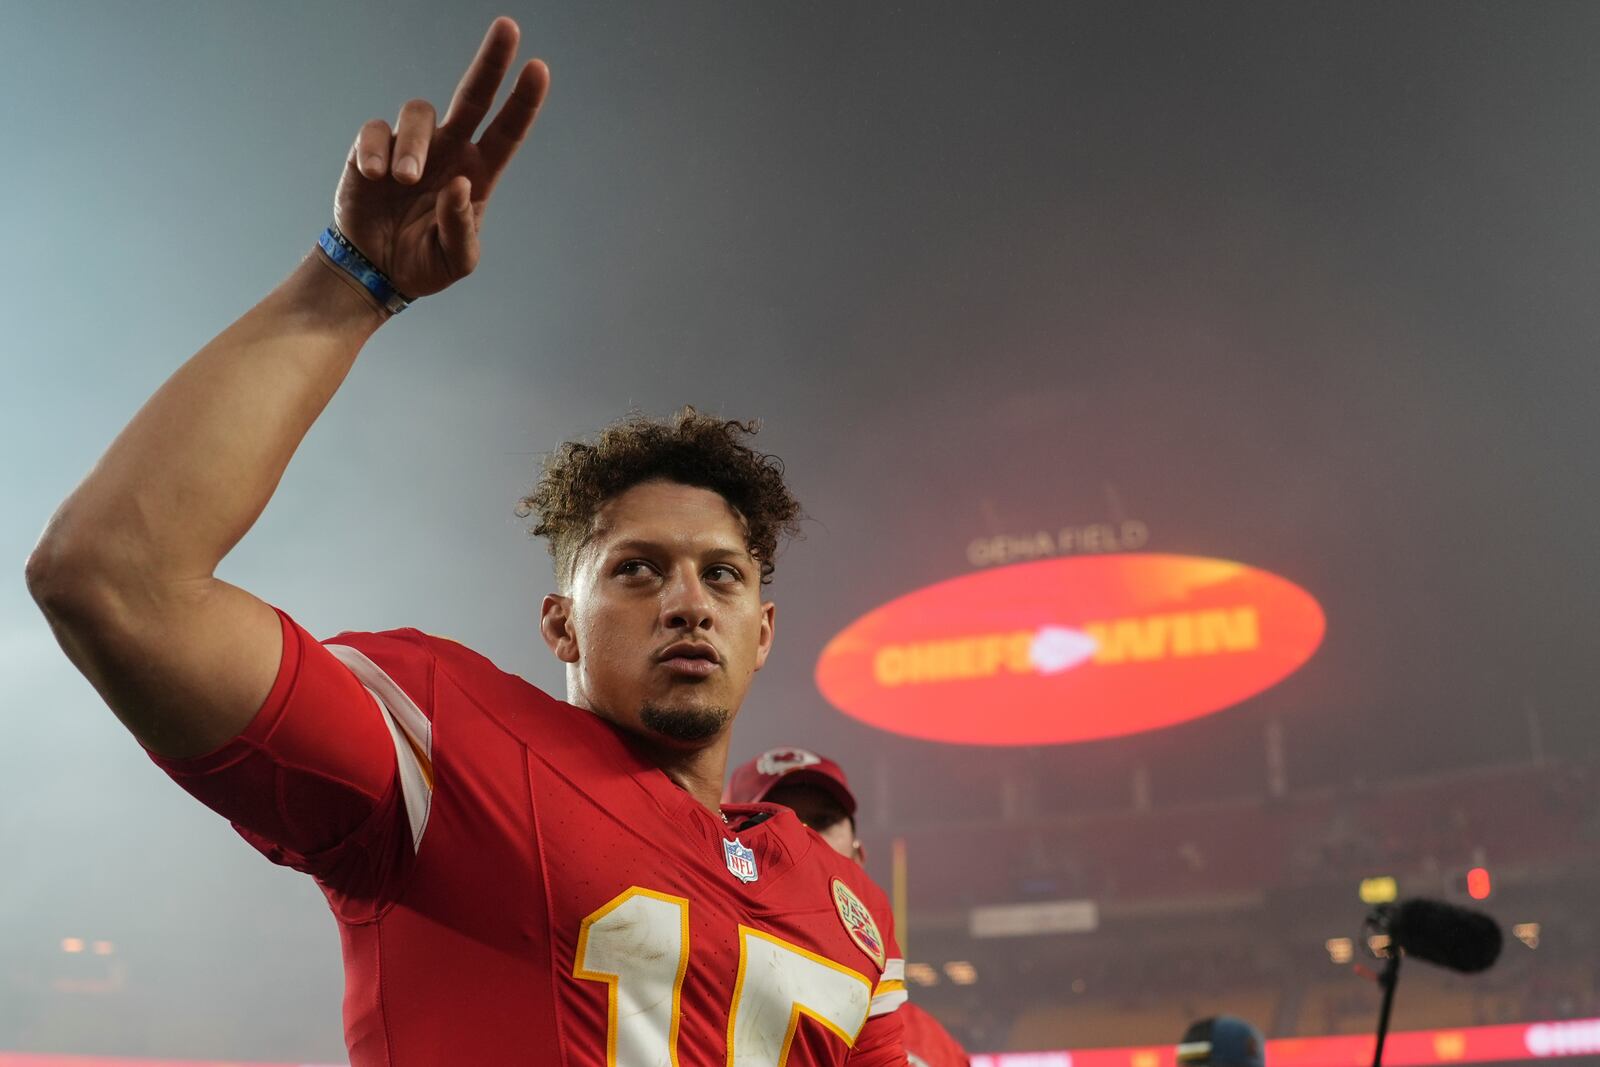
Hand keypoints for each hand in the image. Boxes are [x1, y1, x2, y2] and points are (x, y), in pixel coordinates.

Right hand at [332, 17, 548, 299]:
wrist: (377, 270)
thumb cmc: (425, 263)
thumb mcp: (455, 261)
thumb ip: (462, 229)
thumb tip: (459, 184)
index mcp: (478, 172)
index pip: (507, 130)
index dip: (524, 101)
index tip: (539, 67)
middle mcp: (449, 150)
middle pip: (473, 94)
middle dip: (492, 61)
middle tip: (509, 27)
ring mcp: (412, 146)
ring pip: (419, 112)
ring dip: (414, 143)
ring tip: (404, 179)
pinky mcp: (372, 150)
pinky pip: (376, 130)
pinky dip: (377, 151)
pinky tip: (376, 177)